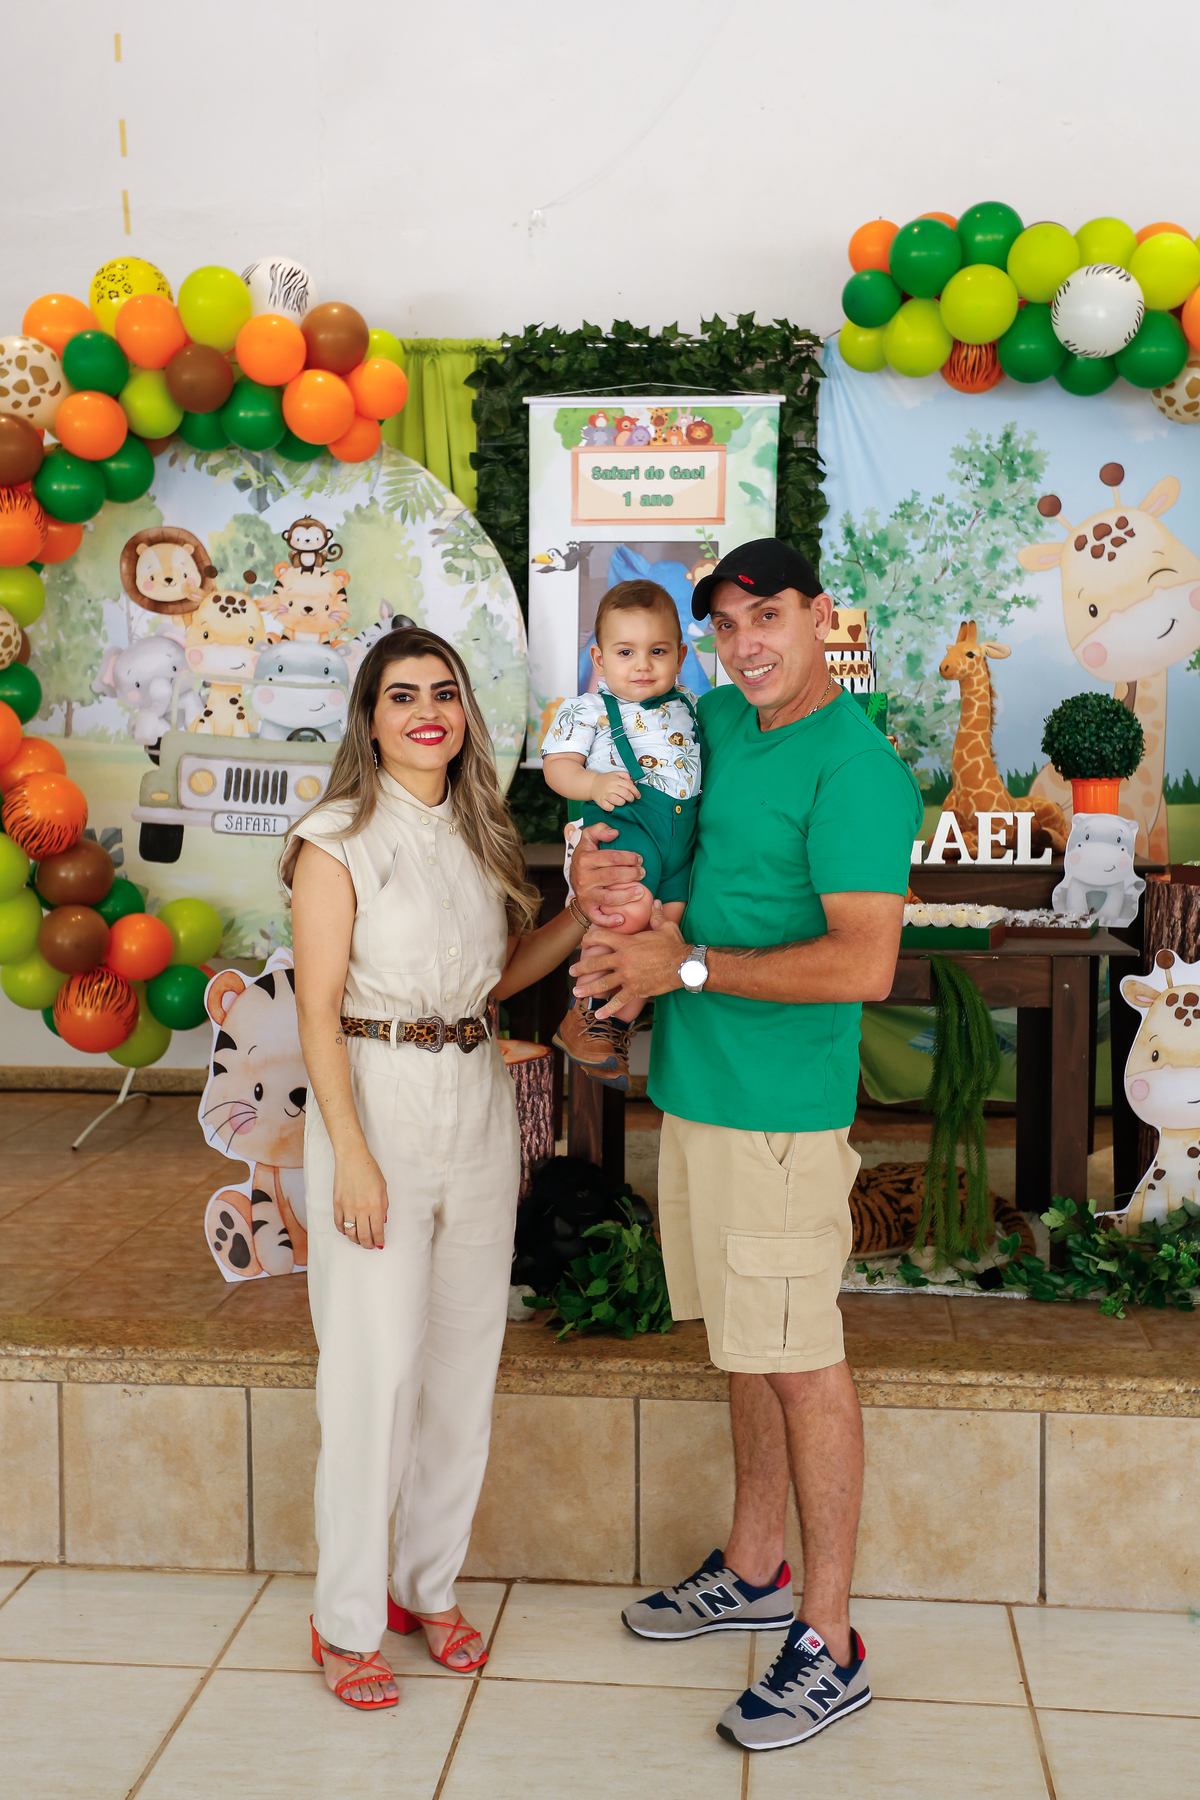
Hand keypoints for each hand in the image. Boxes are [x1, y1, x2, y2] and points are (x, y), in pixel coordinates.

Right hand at [333, 1147, 388, 1248]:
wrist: (352, 1158)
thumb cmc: (370, 1170)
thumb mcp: (383, 1188)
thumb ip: (383, 1206)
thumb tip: (382, 1222)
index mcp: (375, 1205)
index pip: (377, 1230)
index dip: (379, 1240)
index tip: (380, 1244)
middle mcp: (361, 1209)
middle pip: (363, 1235)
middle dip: (368, 1244)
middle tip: (370, 1246)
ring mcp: (347, 1207)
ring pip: (350, 1232)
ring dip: (355, 1240)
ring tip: (360, 1240)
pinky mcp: (337, 1204)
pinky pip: (339, 1223)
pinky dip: (343, 1230)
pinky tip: (348, 1231)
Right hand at [570, 822, 648, 927]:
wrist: (574, 878)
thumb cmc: (587, 857)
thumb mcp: (588, 839)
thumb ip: (599, 829)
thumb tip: (615, 833)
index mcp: (584, 859)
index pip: (612, 857)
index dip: (629, 857)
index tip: (640, 859)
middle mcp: (583, 878)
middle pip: (613, 876)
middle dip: (632, 874)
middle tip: (643, 873)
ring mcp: (585, 895)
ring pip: (609, 897)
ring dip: (627, 896)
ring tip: (641, 892)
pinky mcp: (587, 909)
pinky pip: (598, 918)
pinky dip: (609, 921)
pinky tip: (622, 919)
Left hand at [570, 902, 687, 1017]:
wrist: (685, 965)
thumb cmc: (675, 945)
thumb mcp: (664, 926)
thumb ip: (655, 915)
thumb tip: (654, 902)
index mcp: (627, 943)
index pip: (602, 937)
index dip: (590, 938)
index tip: (584, 941)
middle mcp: (623, 959)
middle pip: (596, 963)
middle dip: (581, 967)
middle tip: (572, 971)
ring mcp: (628, 976)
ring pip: (603, 983)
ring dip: (588, 988)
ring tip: (576, 992)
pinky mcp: (636, 990)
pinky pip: (619, 1001)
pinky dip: (608, 1009)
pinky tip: (599, 1014)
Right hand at [589, 770, 639, 810]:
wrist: (592, 784)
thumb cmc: (606, 780)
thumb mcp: (616, 774)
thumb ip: (626, 775)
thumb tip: (632, 782)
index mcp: (616, 780)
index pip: (630, 786)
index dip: (636, 792)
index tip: (638, 796)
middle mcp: (611, 787)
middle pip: (625, 794)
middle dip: (631, 798)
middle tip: (630, 799)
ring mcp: (605, 795)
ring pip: (619, 801)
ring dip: (623, 803)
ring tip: (622, 801)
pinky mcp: (601, 802)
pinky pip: (610, 808)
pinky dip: (613, 808)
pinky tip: (614, 805)